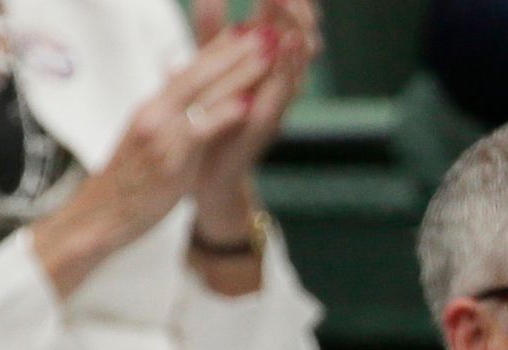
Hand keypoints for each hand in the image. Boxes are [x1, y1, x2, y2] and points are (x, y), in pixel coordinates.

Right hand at [28, 21, 270, 296]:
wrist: (99, 216)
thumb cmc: (128, 183)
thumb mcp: (147, 140)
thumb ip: (167, 117)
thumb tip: (181, 96)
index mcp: (153, 107)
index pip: (191, 69)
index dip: (222, 49)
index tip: (249, 30)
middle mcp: (156, 113)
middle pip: (202, 73)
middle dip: (238, 49)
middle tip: (269, 30)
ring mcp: (162, 135)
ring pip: (205, 94)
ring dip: (240, 71)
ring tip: (269, 53)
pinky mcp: (169, 160)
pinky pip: (200, 132)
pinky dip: (224, 115)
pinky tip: (248, 102)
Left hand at [188, 0, 320, 237]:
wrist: (205, 174)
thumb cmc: (210, 120)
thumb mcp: (209, 68)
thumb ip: (212, 32)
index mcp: (266, 62)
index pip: (287, 19)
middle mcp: (279, 78)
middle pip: (302, 31)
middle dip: (299, 6)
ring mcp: (278, 99)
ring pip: (300, 57)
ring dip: (298, 26)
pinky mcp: (269, 120)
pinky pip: (284, 90)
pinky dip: (289, 65)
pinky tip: (287, 42)